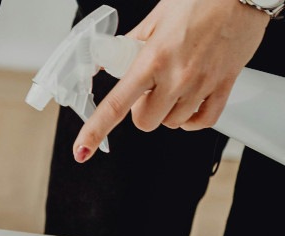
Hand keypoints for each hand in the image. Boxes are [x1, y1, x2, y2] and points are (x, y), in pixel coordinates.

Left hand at [74, 0, 268, 162]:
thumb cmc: (200, 1)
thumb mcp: (154, 20)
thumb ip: (128, 45)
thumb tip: (105, 60)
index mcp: (152, 60)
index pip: (116, 105)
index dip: (95, 131)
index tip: (82, 149)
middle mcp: (177, 77)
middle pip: (146, 122)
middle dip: (141, 111)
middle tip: (147, 89)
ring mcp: (202, 84)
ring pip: (173, 123)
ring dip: (167, 111)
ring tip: (172, 85)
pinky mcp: (225, 86)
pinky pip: (204, 121)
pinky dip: (192, 119)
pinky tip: (188, 103)